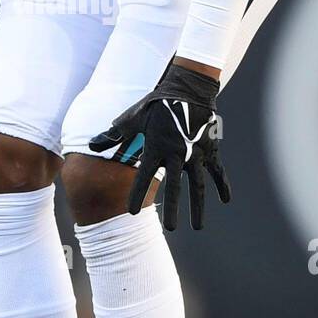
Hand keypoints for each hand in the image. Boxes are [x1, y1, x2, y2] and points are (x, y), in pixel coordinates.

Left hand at [89, 63, 230, 230]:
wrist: (188, 88)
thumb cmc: (156, 104)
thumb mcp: (132, 118)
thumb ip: (114, 136)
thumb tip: (91, 146)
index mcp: (156, 148)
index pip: (143, 177)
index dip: (137, 195)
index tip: (132, 212)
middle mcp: (177, 154)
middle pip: (175, 187)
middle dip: (173, 210)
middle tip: (171, 229)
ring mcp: (196, 153)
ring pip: (198, 185)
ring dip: (198, 207)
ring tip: (198, 227)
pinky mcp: (210, 149)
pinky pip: (218, 171)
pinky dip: (223, 185)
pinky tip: (226, 200)